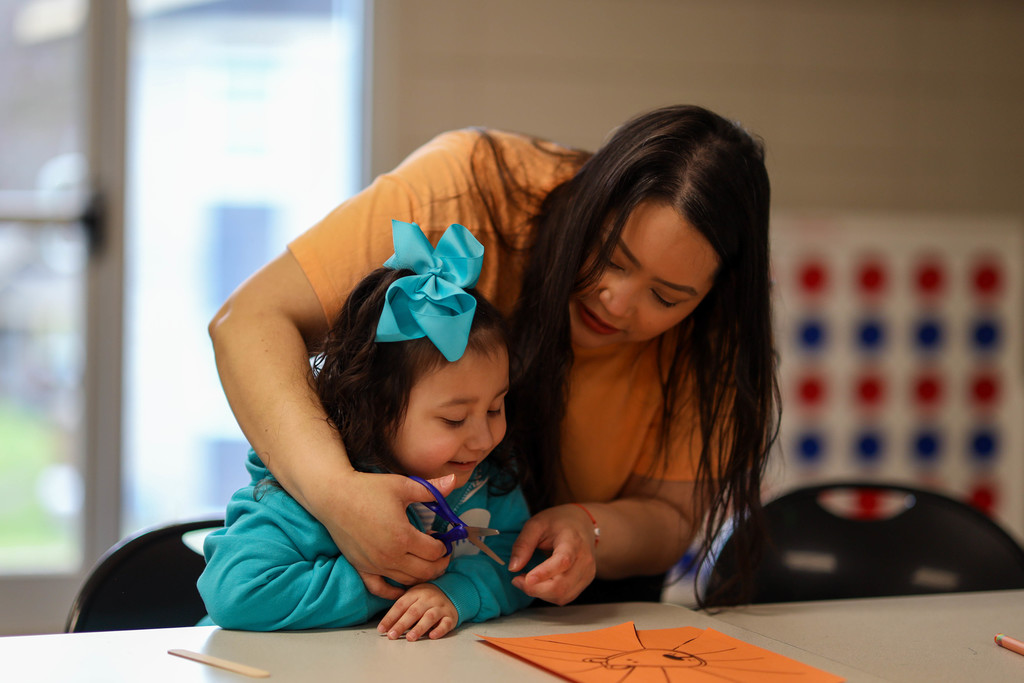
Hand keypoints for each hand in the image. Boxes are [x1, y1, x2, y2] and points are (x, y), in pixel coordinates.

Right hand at [319, 472, 455, 591]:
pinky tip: (403, 588)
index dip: (444, 546)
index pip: (435, 552)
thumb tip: (454, 480)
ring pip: (407, 581)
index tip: (445, 539)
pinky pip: (380, 589)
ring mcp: (375, 565)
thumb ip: (431, 489)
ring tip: (427, 564)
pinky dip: (394, 592)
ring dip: (422, 576)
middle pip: (426, 571)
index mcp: (403, 537)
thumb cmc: (368, 489)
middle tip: (443, 555)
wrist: (333, 496)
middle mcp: (390, 556)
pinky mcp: (361, 568)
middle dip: (439, 564)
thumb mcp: (403, 485)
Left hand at [377, 583, 457, 640]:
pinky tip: (432, 636)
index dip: (390, 617)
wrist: (450, 593)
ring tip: (410, 638)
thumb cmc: (425, 599)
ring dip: (419, 628)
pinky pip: (446, 623)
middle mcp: (428, 599)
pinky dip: (439, 630)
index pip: (401, 605)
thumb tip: (384, 627)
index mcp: (416, 593)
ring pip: (429, 617)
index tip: (382, 629)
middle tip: (392, 635)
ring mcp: (440, 607)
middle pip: (414, 612)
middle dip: (401, 624)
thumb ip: (401, 608)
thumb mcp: (412, 597)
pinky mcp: (450, 616)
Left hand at [508, 504, 596, 604]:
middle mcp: (584, 560)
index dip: (544, 573)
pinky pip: (565, 597)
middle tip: (517, 579)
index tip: (527, 579)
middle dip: (534, 589)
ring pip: (562, 596)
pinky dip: (548, 595)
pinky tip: (540, 583)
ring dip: (540, 593)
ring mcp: (587, 573)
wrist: (581, 523)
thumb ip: (523, 544)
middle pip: (561, 586)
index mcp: (573, 541)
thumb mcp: (536, 524)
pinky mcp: (584, 582)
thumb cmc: (559, 522)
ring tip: (527, 580)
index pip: (562, 561)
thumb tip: (513, 568)